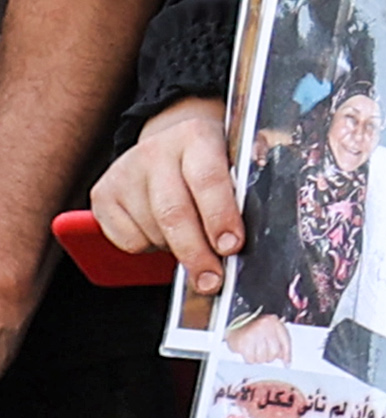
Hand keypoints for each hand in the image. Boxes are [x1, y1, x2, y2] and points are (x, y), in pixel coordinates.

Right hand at [88, 96, 239, 277]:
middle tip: (212, 280)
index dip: (220, 217)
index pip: (208, 181)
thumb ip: (246, 188)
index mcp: (196, 138)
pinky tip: (162, 231)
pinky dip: (149, 248)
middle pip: (174, 213)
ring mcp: (124, 173)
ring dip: (176, 249)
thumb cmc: (212, 161)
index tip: (231, 247)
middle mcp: (155, 152)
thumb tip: (250, 231)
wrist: (169, 142)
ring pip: (152, 231)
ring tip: (192, 240)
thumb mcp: (235, 161)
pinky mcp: (102, 195)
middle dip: (196, 253)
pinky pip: (128, 241)